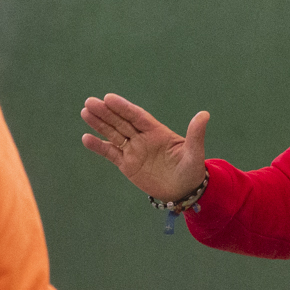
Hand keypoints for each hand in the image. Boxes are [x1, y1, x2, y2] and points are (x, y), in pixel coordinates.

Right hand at [80, 95, 208, 203]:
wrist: (183, 191)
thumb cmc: (191, 170)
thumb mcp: (194, 153)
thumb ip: (196, 134)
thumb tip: (204, 114)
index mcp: (157, 131)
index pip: (137, 116)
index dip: (123, 107)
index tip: (109, 98)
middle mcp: (142, 138)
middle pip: (121, 122)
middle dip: (106, 112)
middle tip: (89, 102)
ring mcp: (133, 150)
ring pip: (113, 134)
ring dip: (99, 124)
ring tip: (85, 112)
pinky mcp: (127, 164)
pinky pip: (110, 153)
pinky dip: (98, 146)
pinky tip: (86, 138)